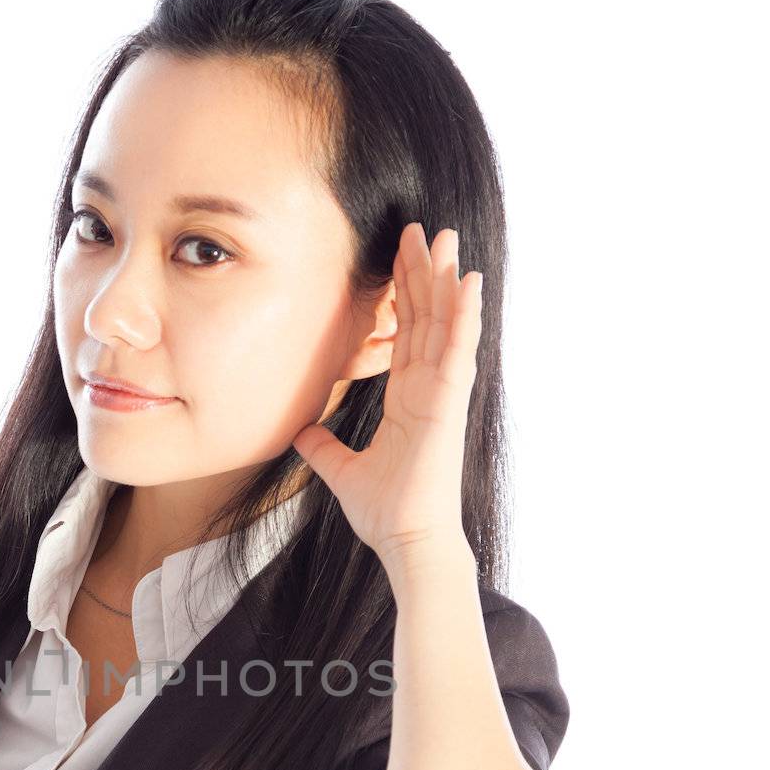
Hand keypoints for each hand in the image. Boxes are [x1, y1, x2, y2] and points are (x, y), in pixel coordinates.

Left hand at [292, 222, 482, 571]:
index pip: (406, 335)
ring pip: (445, 324)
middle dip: (425, 273)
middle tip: (423, 228)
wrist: (406, 541)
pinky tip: (468, 281)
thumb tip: (301, 434)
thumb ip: (323, 449)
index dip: (403, 295)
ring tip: (447, 237)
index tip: (400, 258)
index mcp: (409, 400)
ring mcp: (442, 395)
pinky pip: (458, 351)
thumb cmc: (385, 512)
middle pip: (427, 318)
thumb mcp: (341, 471)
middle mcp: (429, 391)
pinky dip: (464, 316)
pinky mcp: (449, 405)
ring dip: (446, 279)